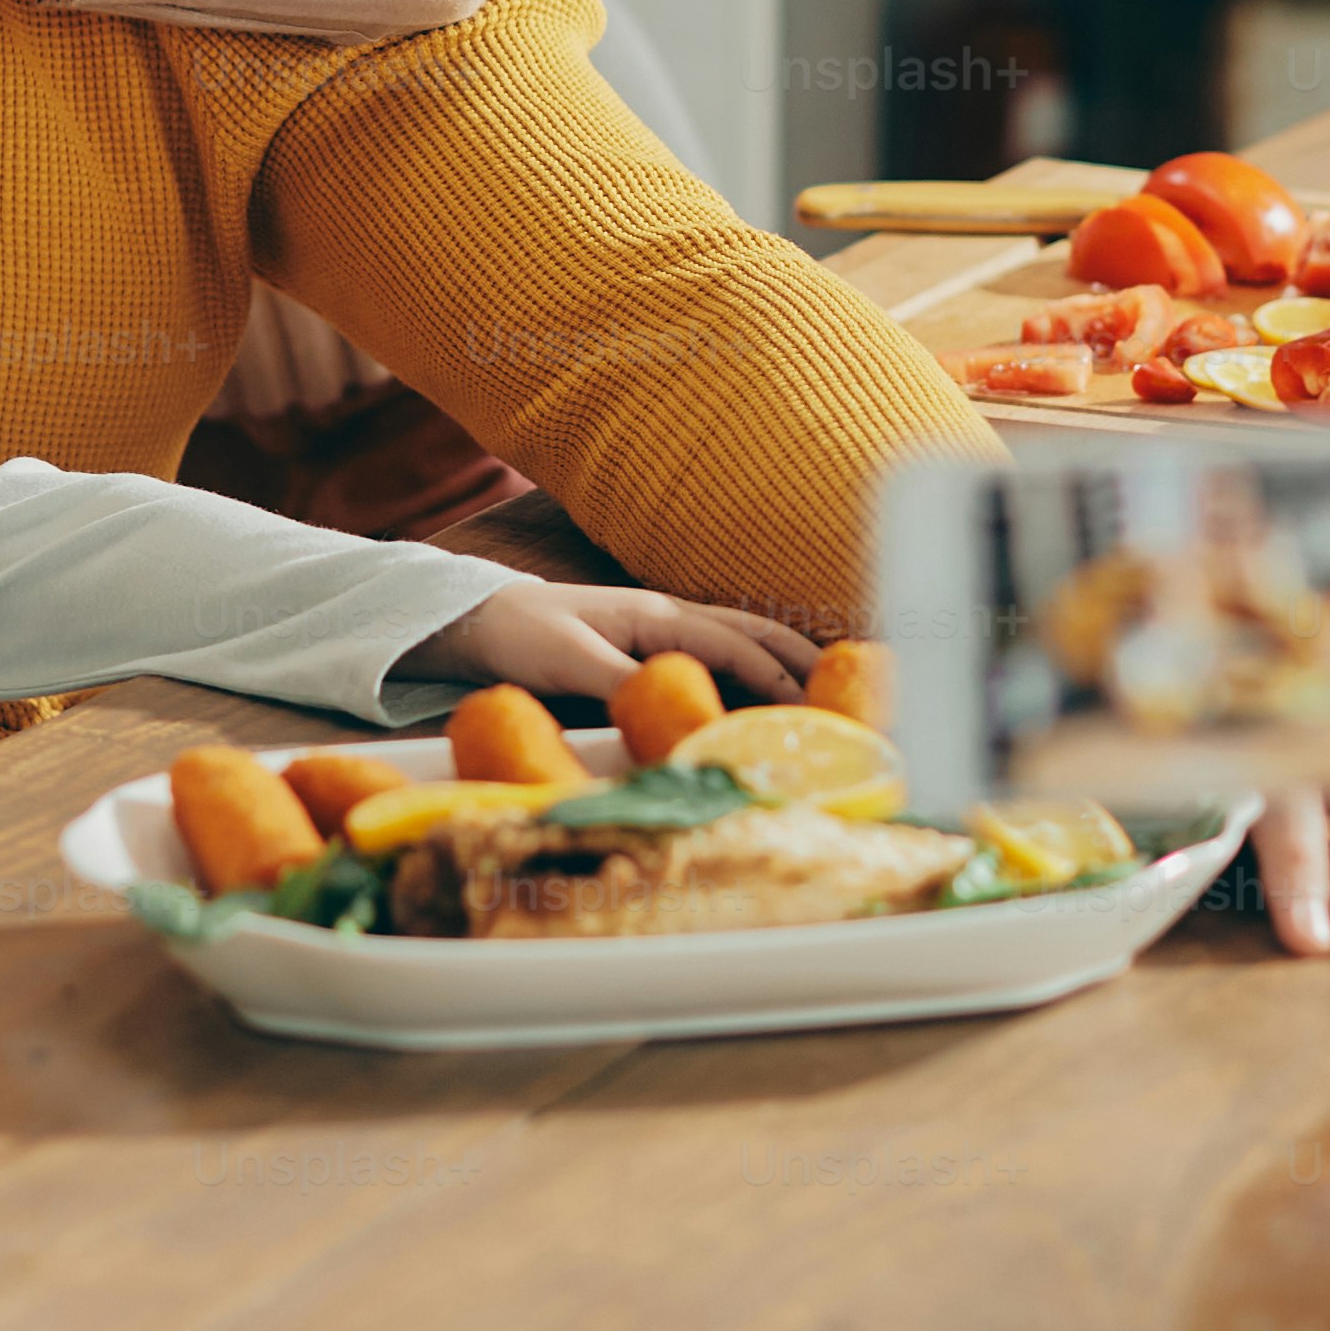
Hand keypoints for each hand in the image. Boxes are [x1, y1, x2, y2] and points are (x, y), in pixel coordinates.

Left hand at [405, 582, 820, 706]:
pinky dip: (748, 670)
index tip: (814, 704)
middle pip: (751, 632)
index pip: (732, 644)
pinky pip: (712, 656)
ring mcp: (658, 631)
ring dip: (781, 660)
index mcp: (655, 617)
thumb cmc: (521, 635)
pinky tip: (762, 693)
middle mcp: (666, 619)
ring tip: (825, 687)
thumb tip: (675, 713)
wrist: (477, 621)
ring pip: (737, 640)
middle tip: (852, 684)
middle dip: (802, 656)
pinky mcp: (645, 649)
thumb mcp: (569, 662)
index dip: (775, 675)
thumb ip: (623, 685)